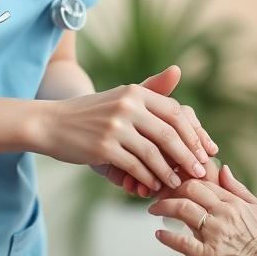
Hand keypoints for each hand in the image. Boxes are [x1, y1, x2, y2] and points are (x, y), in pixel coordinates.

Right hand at [41, 65, 217, 193]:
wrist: (51, 123)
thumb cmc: (91, 113)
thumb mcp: (121, 96)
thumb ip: (151, 89)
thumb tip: (178, 70)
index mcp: (135, 92)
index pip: (175, 112)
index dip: (194, 133)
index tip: (205, 150)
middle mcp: (127, 106)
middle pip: (169, 133)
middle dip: (188, 155)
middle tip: (200, 171)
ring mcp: (115, 127)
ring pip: (154, 153)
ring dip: (169, 171)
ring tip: (178, 182)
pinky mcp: (104, 147)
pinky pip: (135, 166)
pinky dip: (148, 178)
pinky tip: (154, 185)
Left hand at [147, 165, 256, 255]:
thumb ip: (239, 190)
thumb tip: (223, 170)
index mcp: (235, 203)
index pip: (202, 183)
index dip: (184, 181)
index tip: (173, 185)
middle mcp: (223, 214)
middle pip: (188, 190)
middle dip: (169, 189)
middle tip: (158, 194)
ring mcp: (215, 235)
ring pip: (182, 210)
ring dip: (163, 207)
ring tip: (154, 210)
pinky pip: (181, 243)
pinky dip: (167, 237)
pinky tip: (159, 235)